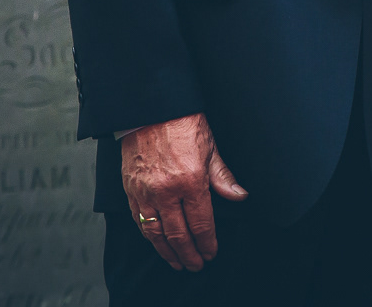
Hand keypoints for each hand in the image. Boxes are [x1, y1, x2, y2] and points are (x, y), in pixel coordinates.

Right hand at [120, 113, 247, 271]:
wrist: (152, 108)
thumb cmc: (183, 123)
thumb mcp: (211, 148)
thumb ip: (223, 178)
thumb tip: (240, 196)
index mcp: (190, 181)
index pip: (200, 223)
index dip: (207, 242)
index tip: (211, 252)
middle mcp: (166, 191)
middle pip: (178, 234)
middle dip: (189, 254)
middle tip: (196, 264)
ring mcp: (146, 191)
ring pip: (156, 233)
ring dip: (168, 252)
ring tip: (177, 262)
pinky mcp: (131, 189)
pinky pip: (139, 220)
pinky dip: (149, 236)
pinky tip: (158, 242)